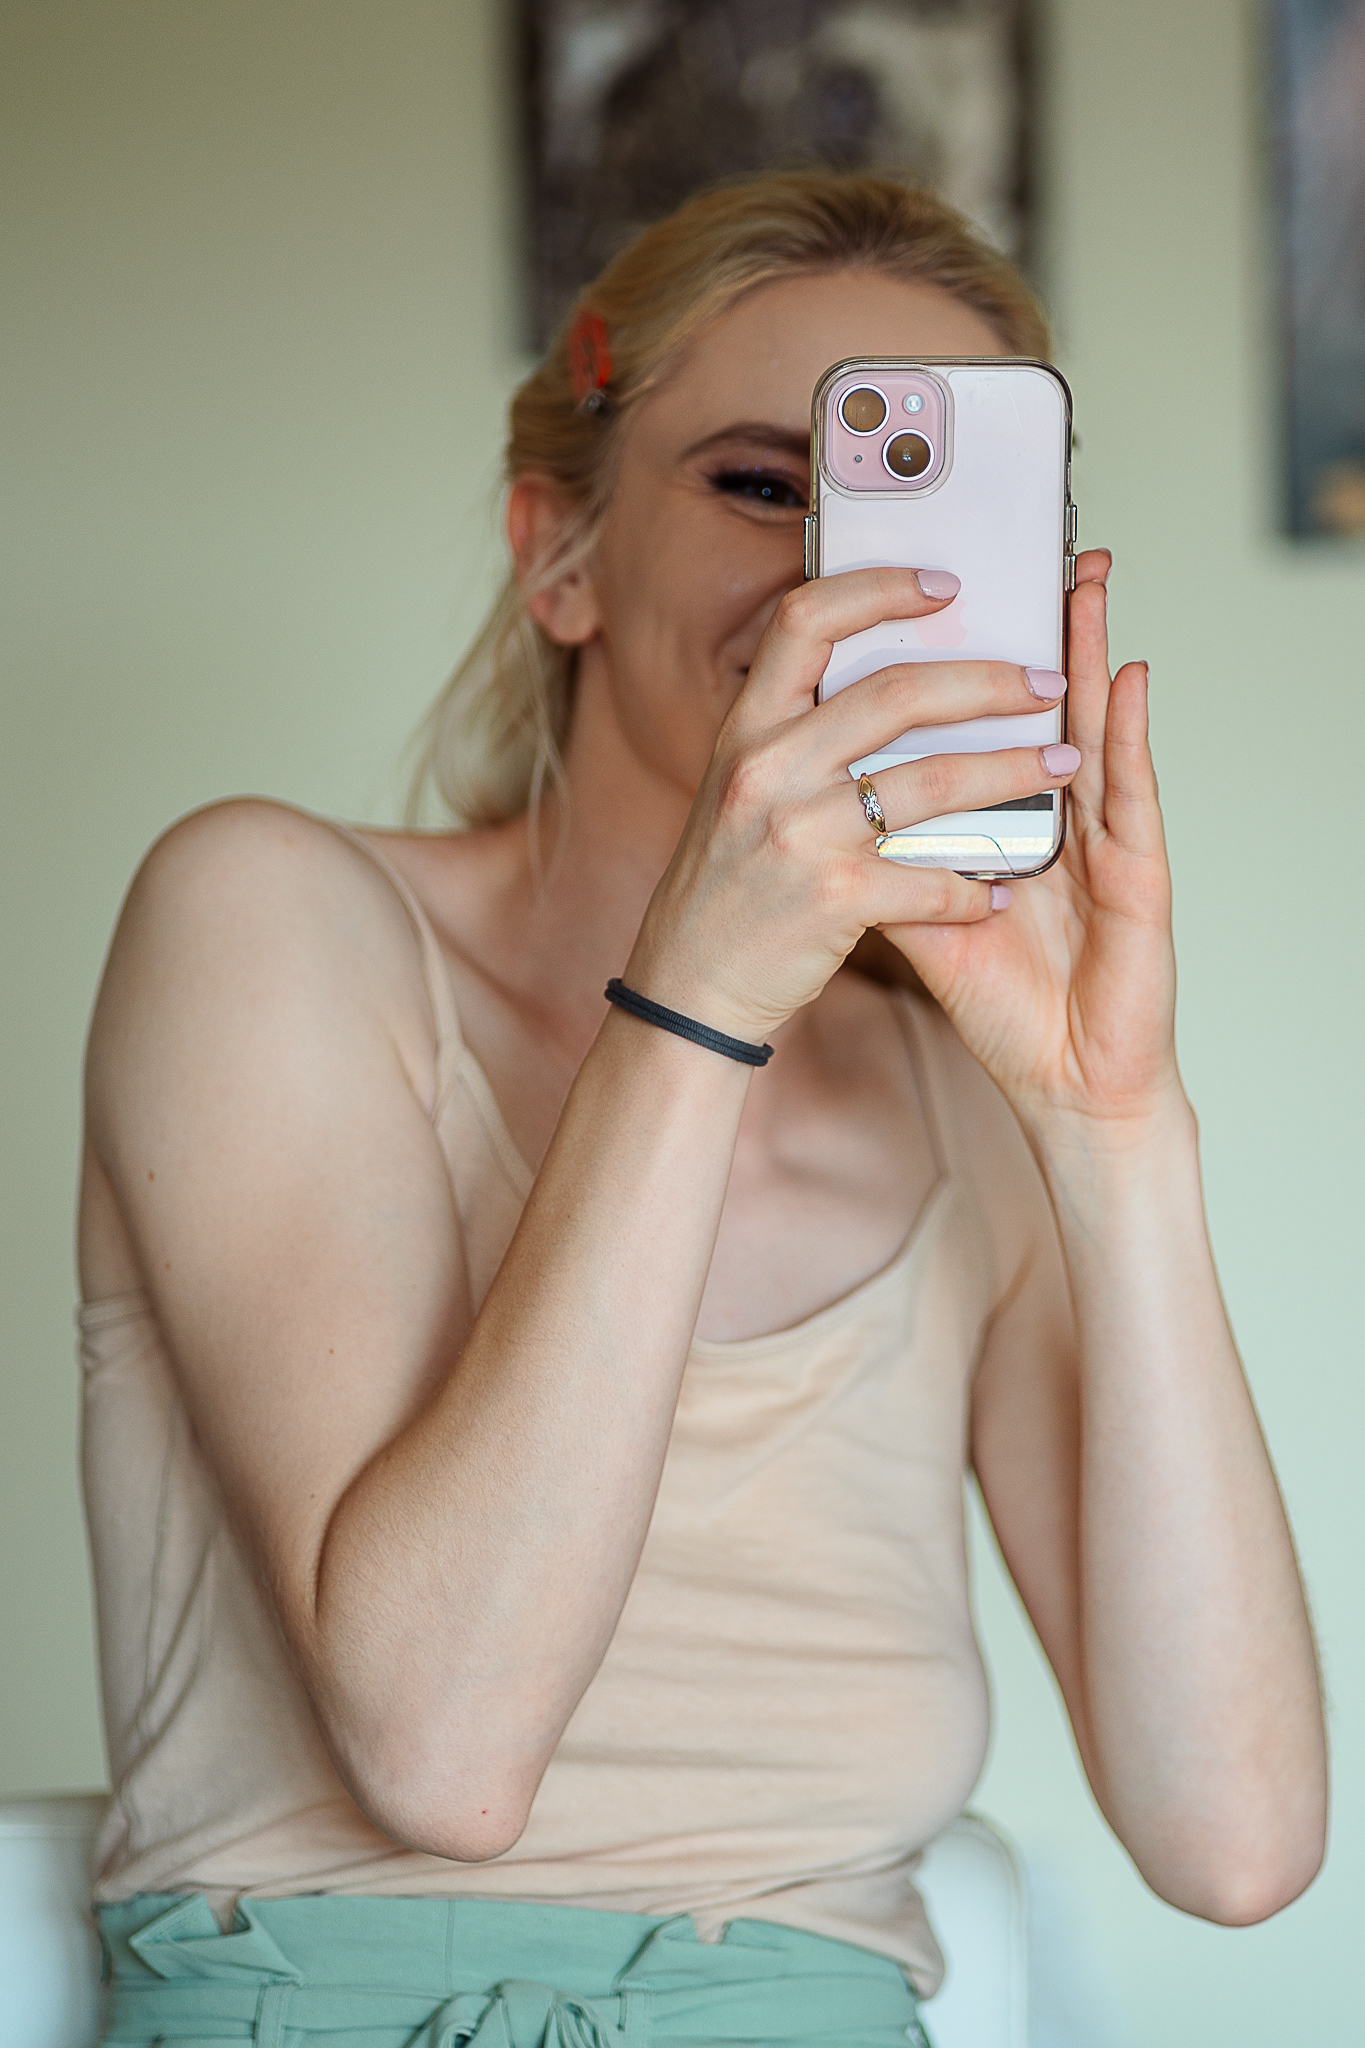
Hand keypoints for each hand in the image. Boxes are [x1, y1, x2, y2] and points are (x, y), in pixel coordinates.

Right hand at [627, 566, 1082, 1041]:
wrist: (687, 984)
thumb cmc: (728, 887)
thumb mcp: (740, 790)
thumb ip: (795, 737)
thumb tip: (884, 682)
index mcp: (746, 729)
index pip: (806, 621)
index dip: (878, 589)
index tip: (945, 585)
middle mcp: (766, 769)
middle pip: (894, 692)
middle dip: (987, 682)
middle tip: (1045, 684)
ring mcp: (797, 833)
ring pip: (930, 781)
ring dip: (1010, 770)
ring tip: (1063, 764)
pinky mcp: (829, 899)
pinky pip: (927, 880)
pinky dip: (972, 888)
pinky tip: (999, 890)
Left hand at [885, 549, 1183, 1131]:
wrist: (1067, 1080)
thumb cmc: (1005, 1002)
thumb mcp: (926, 921)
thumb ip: (885, 861)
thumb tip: (821, 810)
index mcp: (1009, 821)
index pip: (987, 726)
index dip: (972, 664)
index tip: (942, 599)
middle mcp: (1059, 818)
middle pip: (1045, 706)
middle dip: (1038, 628)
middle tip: (1032, 554)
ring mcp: (1102, 841)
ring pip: (1094, 726)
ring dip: (1091, 650)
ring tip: (1085, 578)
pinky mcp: (1138, 875)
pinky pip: (1133, 792)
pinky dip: (1130, 731)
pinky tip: (1129, 678)